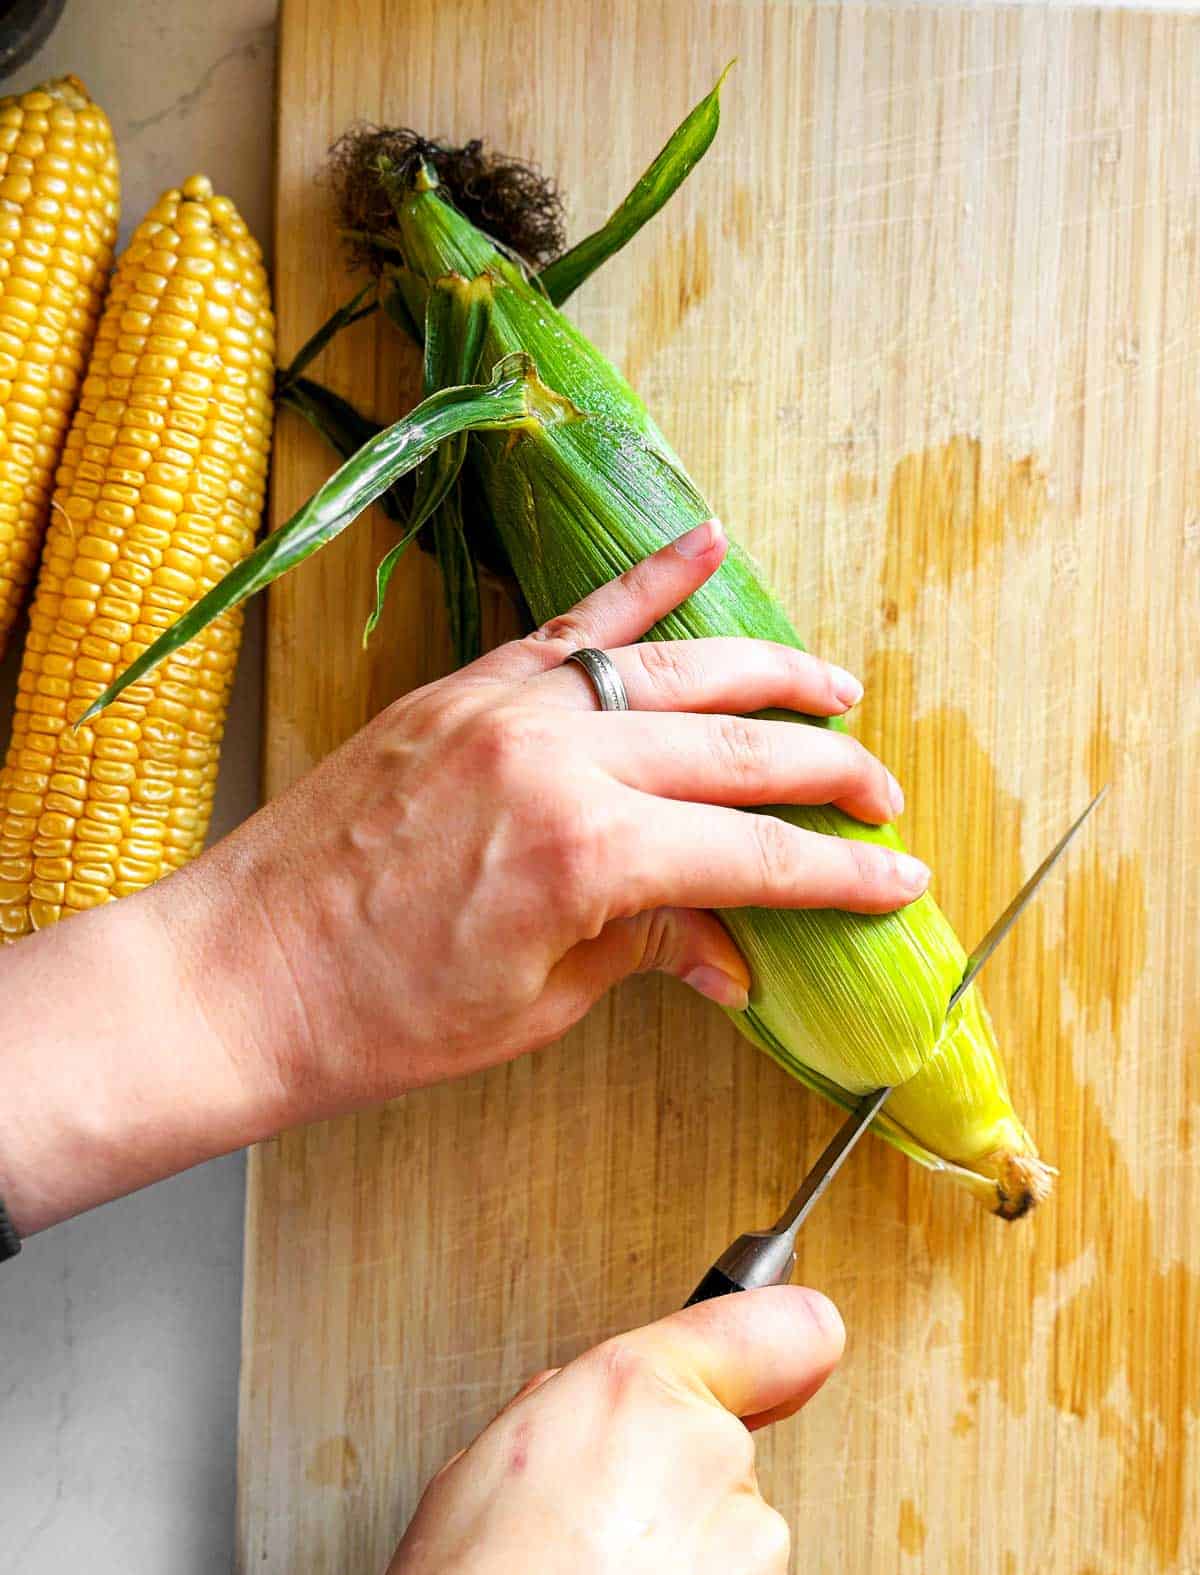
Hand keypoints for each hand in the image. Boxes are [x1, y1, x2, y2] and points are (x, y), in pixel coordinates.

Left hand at [176, 519, 927, 1120]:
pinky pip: (573, 621)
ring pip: (673, 669)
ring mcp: (507, 708)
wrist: (241, 975)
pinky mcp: (464, 688)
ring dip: (768, 675)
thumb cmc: (380, 1017)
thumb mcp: (537, 1003)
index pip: (753, 856)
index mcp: (586, 857)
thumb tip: (738, 954)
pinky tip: (707, 545)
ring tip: (836, 689)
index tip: (898, 879)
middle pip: (734, 750)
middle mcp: (558, 761)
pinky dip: (647, 582)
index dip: (839, 873)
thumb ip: (649, 951)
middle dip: (827, 773)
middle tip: (884, 797)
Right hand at [377, 1285, 844, 1574]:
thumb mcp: (484, 1467)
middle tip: (600, 1536)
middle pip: (725, 1458)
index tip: (788, 1356)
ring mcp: (752, 1555)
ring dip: (689, 1570)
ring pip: (736, 1546)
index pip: (779, 1330)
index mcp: (638, 1393)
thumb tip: (589, 1414)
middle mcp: (711, 1458)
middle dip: (675, 1491)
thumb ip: (568, 1412)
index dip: (780, 1346)